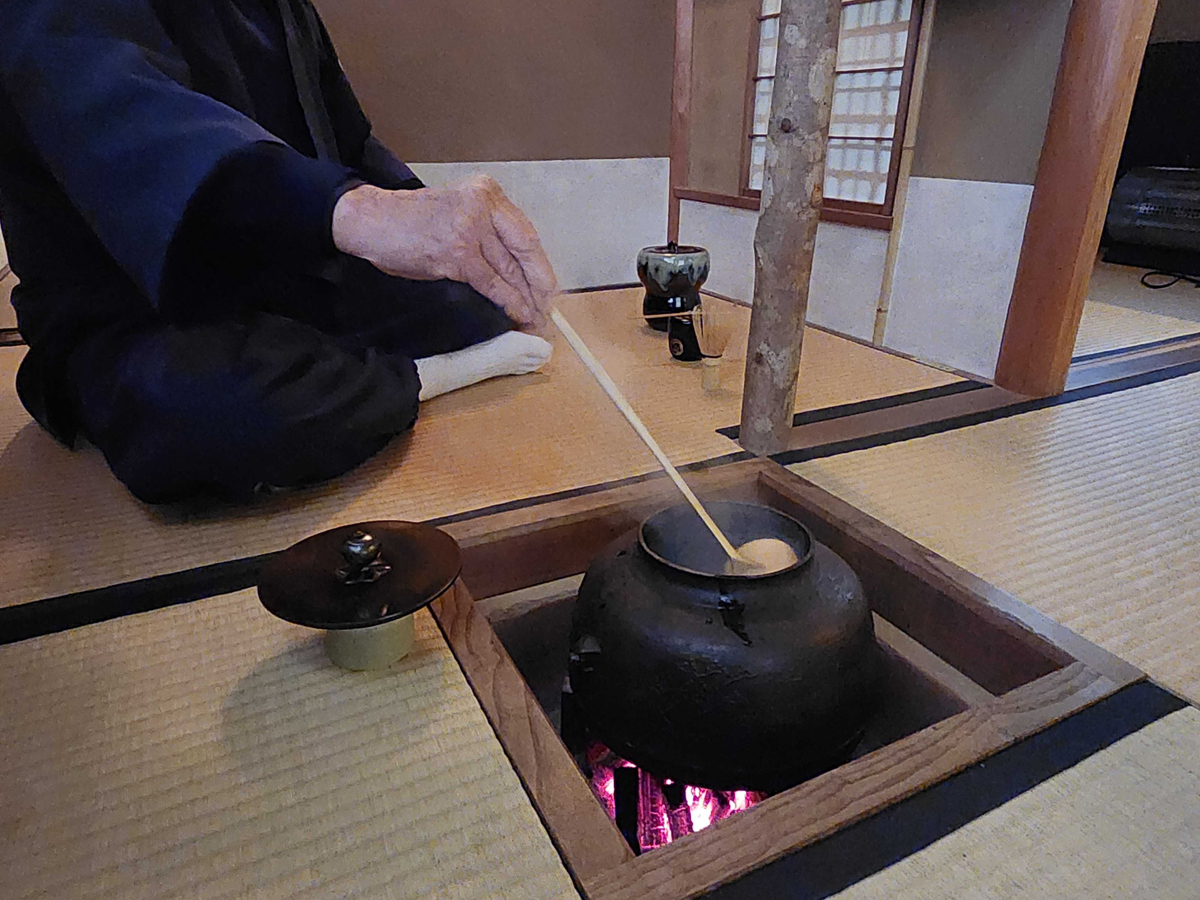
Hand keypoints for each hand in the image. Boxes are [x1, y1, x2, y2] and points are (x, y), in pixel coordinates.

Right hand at [332, 175, 557, 325]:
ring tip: (535, 320)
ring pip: (510, 270)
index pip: (525, 233)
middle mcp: (484, 205)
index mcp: (488, 192)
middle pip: (525, 250)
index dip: (540, 265)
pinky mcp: (458, 253)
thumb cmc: (413, 221)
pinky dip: (507, 302)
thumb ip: (489, 231)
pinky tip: (517, 315)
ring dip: (525, 300)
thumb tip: (517, 269)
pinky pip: (492, 283)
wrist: (374, 220)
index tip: (549, 288)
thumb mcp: (459, 211)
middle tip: (548, 310)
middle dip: (539, 286)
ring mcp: (471, 228)